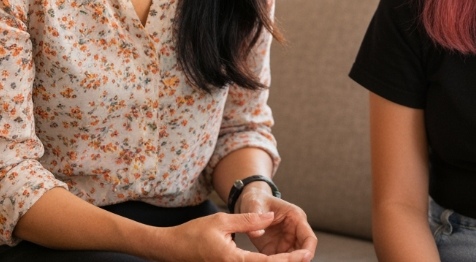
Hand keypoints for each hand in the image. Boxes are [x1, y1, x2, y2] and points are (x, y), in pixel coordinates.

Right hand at [145, 211, 312, 261]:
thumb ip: (248, 220)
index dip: (288, 260)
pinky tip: (274, 259)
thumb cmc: (193, 233)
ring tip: (294, 256)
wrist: (170, 248)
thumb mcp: (222, 221)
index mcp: (233, 261)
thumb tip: (271, 217)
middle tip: (305, 256)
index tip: (304, 254)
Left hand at [236, 185, 317, 259]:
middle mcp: (294, 231)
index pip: (309, 237)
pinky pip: (279, 260)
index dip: (308, 249)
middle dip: (297, 260)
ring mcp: (285, 242)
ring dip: (286, 261)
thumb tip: (257, 233)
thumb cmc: (256, 200)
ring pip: (292, 258)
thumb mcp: (255, 204)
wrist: (250, 203)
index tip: (305, 258)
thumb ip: (256, 216)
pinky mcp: (275, 249)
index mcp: (295, 218)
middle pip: (302, 251)